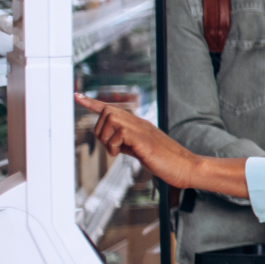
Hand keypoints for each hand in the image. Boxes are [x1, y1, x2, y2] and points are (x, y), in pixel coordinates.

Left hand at [75, 94, 201, 188]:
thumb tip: (113, 144)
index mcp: (138, 125)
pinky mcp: (144, 139)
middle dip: (100, 130)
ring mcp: (142, 129)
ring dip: (107, 137)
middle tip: (111, 148)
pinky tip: (121, 154)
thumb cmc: (167, 162)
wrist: (186, 167)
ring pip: (111, 118)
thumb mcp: (141, 151)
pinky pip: (120, 133)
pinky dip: (114, 145)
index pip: (112, 109)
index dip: (93, 103)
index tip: (78, 96)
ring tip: (117, 151)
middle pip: (107, 111)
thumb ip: (127, 144)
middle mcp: (139, 123)